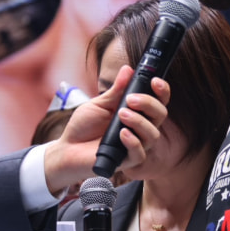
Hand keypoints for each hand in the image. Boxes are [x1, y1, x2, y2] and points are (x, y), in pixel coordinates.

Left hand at [44, 65, 169, 191]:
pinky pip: (140, 153)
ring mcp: (135, 145)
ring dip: (139, 122)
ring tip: (121, 114)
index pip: (158, 101)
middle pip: (160, 115)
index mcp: (137, 112)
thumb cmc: (84, 126)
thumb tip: (128, 69)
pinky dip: (133, 142)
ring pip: (153, 134)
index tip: (155, 81)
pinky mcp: (126, 161)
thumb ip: (116, 90)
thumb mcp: (99, 104)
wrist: (67, 148)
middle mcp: (140, 128)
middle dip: (149, 104)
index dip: (162, 90)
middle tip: (131, 99)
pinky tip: (122, 133)